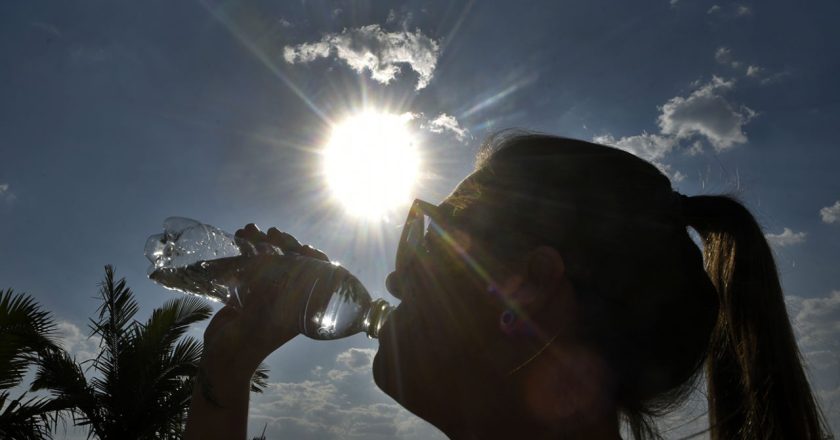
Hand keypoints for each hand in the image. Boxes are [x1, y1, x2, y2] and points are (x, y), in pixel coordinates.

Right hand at [200, 225, 330, 375]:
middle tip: (274, 233)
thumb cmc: (251, 341)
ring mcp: (267, 294)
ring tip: (249, 230)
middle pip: (293, 263)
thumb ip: (278, 289)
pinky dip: (245, 252)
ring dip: (261, 243)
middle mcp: (288, 299)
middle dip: (283, 244)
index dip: (315, 259)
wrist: (224, 359)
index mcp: (302, 308)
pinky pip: (251, 267)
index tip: (304, 247)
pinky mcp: (248, 293)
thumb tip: (287, 258)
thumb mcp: (269, 315)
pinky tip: (238, 236)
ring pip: (271, 261)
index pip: (318, 277)